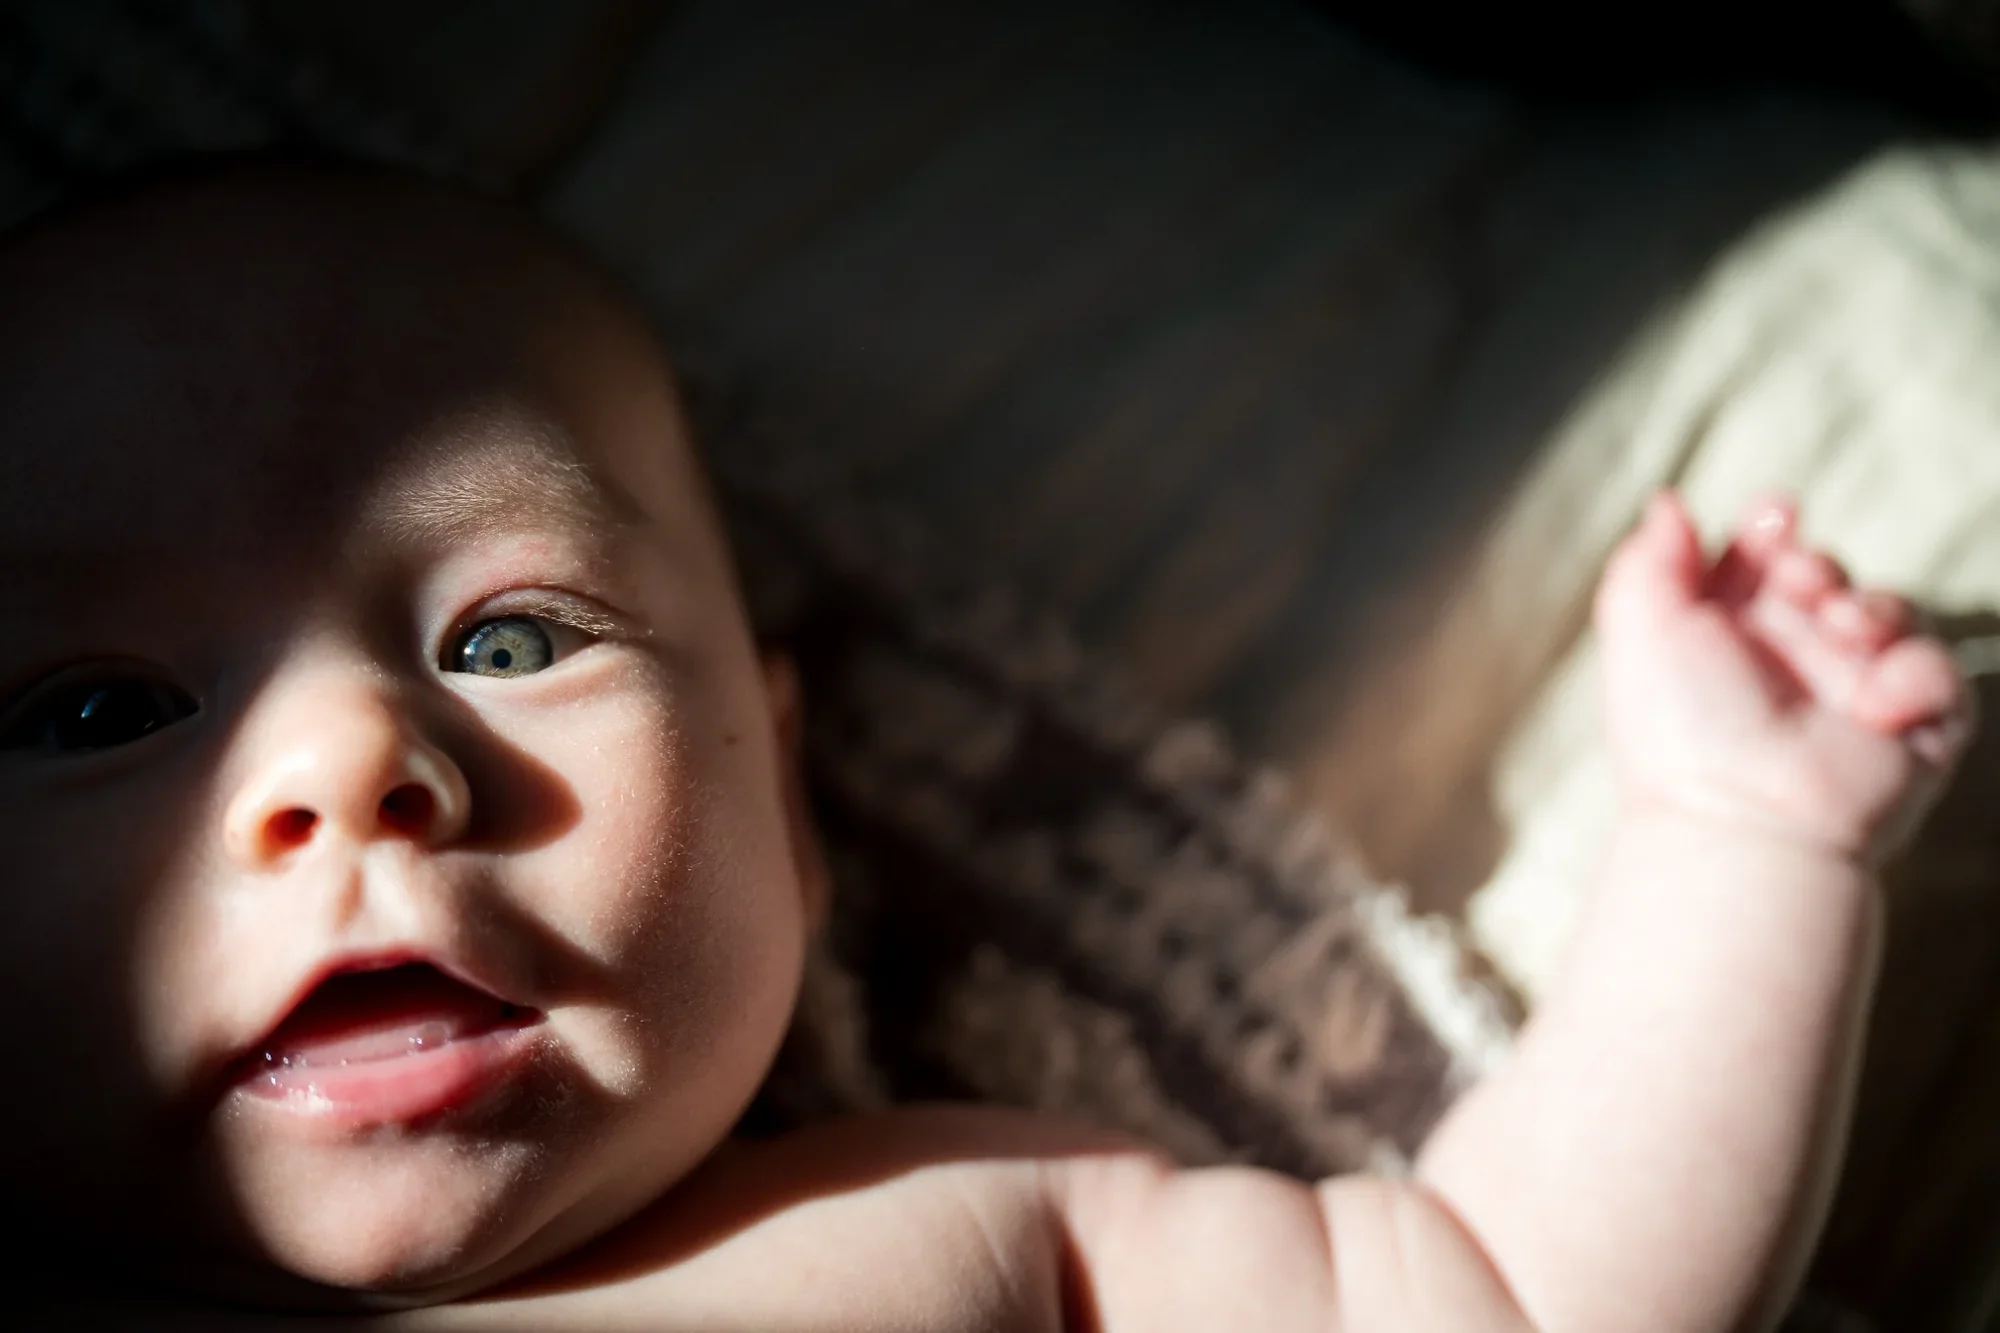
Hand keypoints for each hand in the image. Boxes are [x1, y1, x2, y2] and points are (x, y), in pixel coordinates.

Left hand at [1594, 491, 1972, 861]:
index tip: (1772, 518)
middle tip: (1799, 583)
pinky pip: (1936, 670)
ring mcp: (1848, 693)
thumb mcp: (1642, 626)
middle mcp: (1786, 663)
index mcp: (1723, 637)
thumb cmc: (1680, 726)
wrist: (1740, 815)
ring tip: (1841, 630)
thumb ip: (1650, 558)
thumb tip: (1669, 504)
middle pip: (1825, 574)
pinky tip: (1873, 703)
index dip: (1771, 531)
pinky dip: (1911, 673)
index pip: (1759, 562)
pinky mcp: (1908, 728)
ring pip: (1888, 611)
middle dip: (1817, 564)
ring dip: (1870, 607)